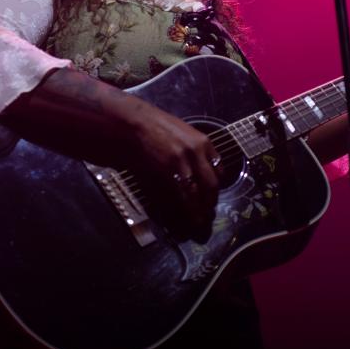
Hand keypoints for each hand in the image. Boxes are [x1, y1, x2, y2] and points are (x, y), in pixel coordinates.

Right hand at [126, 103, 220, 242]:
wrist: (130, 124)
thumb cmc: (152, 126)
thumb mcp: (181, 132)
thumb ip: (193, 151)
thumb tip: (199, 172)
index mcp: (201, 142)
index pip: (219, 170)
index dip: (216, 188)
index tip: (211, 197)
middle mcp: (194, 154)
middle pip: (211, 186)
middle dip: (210, 204)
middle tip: (207, 215)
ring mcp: (179, 165)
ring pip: (196, 196)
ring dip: (199, 213)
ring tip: (198, 224)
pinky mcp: (163, 175)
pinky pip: (179, 198)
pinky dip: (184, 212)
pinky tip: (184, 220)